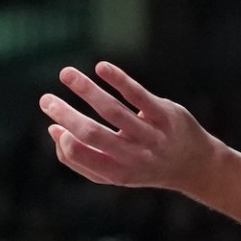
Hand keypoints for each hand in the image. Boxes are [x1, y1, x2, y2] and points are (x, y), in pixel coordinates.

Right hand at [40, 63, 221, 195]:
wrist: (195, 164)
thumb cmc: (145, 164)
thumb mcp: (116, 170)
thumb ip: (83, 158)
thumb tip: (54, 130)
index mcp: (119, 172)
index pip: (86, 159)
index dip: (66, 144)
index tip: (52, 123)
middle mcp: (135, 156)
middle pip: (94, 134)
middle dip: (66, 115)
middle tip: (44, 99)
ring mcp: (152, 135)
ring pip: (113, 111)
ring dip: (85, 90)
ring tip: (65, 74)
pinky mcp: (166, 114)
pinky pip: (138, 95)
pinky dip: (118, 80)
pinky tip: (101, 68)